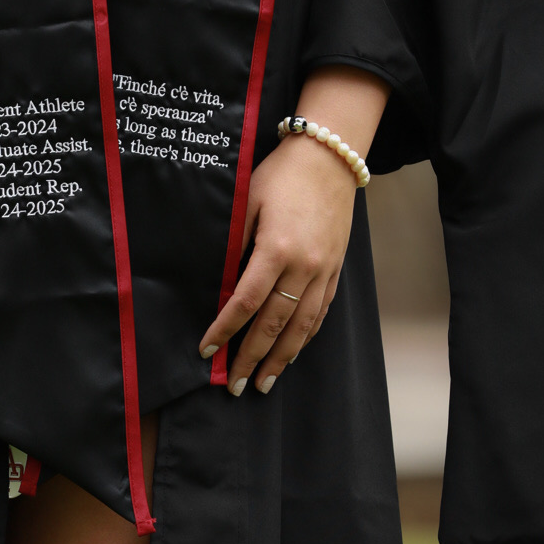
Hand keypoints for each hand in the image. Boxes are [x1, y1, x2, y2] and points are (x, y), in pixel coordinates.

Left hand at [197, 66, 388, 395]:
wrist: (330, 157)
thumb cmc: (281, 175)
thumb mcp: (247, 202)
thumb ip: (234, 243)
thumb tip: (217, 282)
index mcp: (276, 249)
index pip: (245, 302)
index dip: (224, 330)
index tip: (208, 351)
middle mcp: (304, 266)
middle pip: (274, 324)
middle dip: (252, 358)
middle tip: (235, 386)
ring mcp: (323, 271)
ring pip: (302, 326)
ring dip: (281, 358)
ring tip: (264, 383)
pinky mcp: (335, 270)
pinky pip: (319, 313)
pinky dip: (304, 338)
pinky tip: (292, 353)